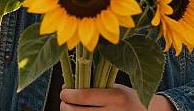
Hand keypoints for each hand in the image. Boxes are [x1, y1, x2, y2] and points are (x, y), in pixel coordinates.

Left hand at [60, 84, 175, 109]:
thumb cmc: (130, 100)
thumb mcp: (117, 88)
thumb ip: (98, 87)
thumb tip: (71, 84)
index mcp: (116, 97)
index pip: (84, 96)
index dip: (69, 94)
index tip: (64, 90)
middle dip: (65, 106)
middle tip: (63, 100)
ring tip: (70, 108)